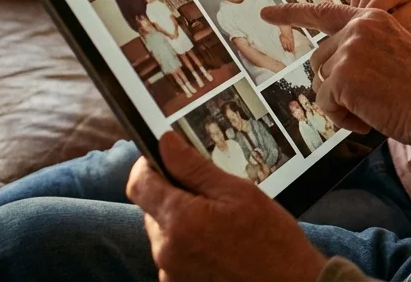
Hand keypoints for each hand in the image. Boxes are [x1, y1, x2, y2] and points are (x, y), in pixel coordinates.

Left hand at [128, 132, 325, 281]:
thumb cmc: (272, 241)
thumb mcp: (238, 193)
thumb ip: (195, 168)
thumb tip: (166, 143)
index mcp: (179, 220)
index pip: (139, 183)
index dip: (148, 165)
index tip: (166, 158)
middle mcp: (166, 250)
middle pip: (152, 209)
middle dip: (173, 195)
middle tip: (210, 195)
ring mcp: (170, 272)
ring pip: (163, 233)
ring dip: (181, 222)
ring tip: (219, 225)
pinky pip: (173, 256)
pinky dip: (188, 246)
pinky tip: (218, 246)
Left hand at [262, 2, 410, 142]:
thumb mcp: (396, 54)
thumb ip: (364, 49)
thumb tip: (328, 67)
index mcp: (371, 17)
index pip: (323, 11)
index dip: (290, 13)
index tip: (265, 12)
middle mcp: (357, 27)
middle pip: (320, 60)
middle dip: (336, 85)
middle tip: (367, 101)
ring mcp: (349, 49)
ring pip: (321, 83)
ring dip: (341, 103)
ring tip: (371, 110)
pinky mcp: (343, 76)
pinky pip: (326, 104)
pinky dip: (342, 119)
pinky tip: (367, 120)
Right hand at [333, 0, 410, 24]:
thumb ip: (396, 21)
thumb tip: (376, 27)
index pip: (373, 11)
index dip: (374, 22)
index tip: (380, 27)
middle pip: (360, 7)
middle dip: (367, 17)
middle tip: (379, 19)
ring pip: (352, 1)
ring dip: (360, 9)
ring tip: (377, 8)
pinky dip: (355, 0)